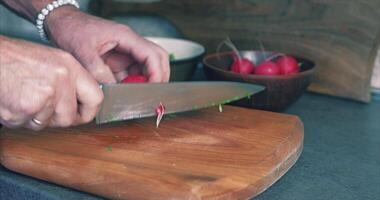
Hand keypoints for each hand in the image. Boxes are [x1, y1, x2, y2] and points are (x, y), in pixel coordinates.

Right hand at [0, 36, 102, 129]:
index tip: (81, 115)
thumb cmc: (14, 58)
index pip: (96, 99)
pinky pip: (25, 125)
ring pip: (46, 124)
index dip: (88, 112)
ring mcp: (45, 95)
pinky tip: (12, 99)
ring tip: (22, 95)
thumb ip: (70, 81)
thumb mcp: (52, 60)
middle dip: (54, 119)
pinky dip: (16, 117)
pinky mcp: (27, 108)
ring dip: (33, 117)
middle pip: (69, 119)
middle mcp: (62, 80)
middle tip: (40, 105)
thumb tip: (83, 102)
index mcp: (70, 67)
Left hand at [46, 8, 169, 83]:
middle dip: (159, 76)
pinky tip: (125, 93)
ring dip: (145, 82)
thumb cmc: (72, 30)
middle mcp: (130, 44)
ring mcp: (125, 52)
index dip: (156, 73)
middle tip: (153, 93)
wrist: (61, 23)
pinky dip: (133, 84)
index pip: (153, 54)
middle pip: (157, 59)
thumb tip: (113, 89)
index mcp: (126, 37)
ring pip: (147, 67)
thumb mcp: (82, 53)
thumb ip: (98, 72)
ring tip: (137, 96)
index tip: (153, 88)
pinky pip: (133, 73)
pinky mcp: (118, 60)